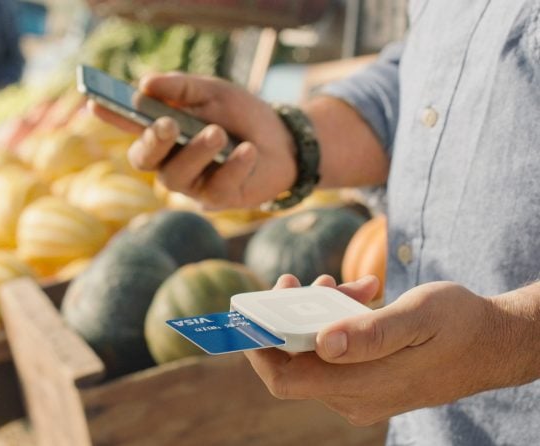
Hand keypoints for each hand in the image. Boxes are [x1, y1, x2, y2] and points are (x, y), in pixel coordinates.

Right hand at [90, 73, 296, 208]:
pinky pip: (217, 188)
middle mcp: (171, 162)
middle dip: (153, 142)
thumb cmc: (242, 116)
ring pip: (177, 177)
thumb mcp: (214, 92)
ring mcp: (193, 184)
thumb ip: (182, 88)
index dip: (113, 118)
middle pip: (145, 161)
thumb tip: (144, 84)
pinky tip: (248, 150)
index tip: (94, 102)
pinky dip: (233, 166)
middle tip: (168, 123)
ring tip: (217, 132)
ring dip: (196, 153)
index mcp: (166, 135)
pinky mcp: (219, 200)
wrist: (284, 140)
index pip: (133, 127)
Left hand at [245, 275, 512, 425]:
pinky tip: (362, 295)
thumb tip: (322, 343)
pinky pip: (338, 351)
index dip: (258, 348)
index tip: (248, 313)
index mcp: (362, 385)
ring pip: (318, 351)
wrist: (495, 343)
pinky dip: (340, 321)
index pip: (286, 379)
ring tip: (348, 284)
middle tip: (304, 280)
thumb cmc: (460, 324)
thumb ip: (371, 333)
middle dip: (293, 317)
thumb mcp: (419, 316)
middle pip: (297, 360)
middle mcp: (355, 396)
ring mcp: (362, 391)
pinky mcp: (370, 379)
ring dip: (321, 313)